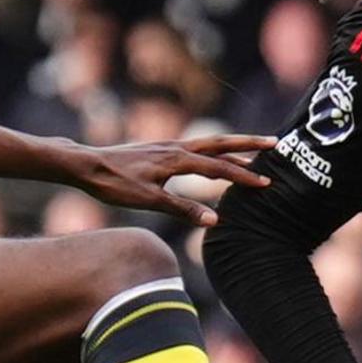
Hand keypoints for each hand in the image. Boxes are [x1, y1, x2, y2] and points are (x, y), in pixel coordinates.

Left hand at [71, 133, 273, 225]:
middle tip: (276, 143)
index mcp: (176, 159)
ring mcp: (168, 146)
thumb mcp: (148, 201)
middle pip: (220, 143)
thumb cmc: (114, 184)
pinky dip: (213, 149)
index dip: (243, 176)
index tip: (266, 182)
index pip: (218, 168)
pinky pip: (195, 147)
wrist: (85, 165)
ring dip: (233, 145)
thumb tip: (214, 220)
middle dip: (249, 143)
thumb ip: (182, 209)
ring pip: (208, 144)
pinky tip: (212, 156)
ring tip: (254, 147)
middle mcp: (176, 147)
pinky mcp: (160, 149)